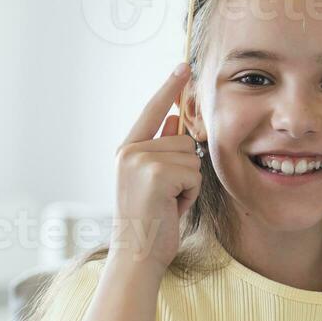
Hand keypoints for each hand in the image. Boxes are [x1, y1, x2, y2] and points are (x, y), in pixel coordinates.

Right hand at [109, 63, 203, 273]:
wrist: (137, 254)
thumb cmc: (150, 221)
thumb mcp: (155, 180)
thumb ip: (163, 148)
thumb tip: (176, 119)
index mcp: (127, 150)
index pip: (152, 111)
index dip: (169, 88)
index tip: (183, 66)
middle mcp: (130, 151)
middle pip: (184, 139)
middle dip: (186, 170)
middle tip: (167, 197)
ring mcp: (140, 161)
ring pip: (192, 156)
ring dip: (189, 183)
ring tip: (168, 203)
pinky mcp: (156, 173)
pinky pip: (194, 173)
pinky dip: (191, 193)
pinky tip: (171, 207)